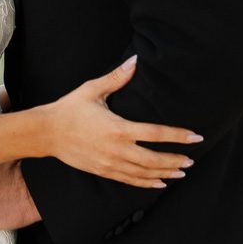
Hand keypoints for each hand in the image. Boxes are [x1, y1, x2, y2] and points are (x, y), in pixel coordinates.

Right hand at [41, 55, 202, 188]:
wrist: (47, 133)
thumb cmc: (70, 109)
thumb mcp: (92, 90)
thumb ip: (116, 77)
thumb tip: (135, 61)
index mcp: (118, 128)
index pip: (155, 134)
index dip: (177, 136)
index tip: (195, 136)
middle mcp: (116, 149)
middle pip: (154, 159)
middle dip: (175, 160)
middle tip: (192, 159)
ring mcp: (110, 163)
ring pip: (144, 173)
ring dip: (165, 173)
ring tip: (182, 171)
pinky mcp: (103, 171)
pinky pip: (130, 180)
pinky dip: (147, 183)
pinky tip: (160, 182)